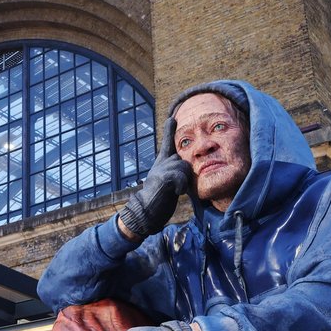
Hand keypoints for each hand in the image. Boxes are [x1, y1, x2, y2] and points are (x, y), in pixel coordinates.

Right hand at [118, 118, 190, 238]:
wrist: (145, 212)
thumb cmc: (158, 199)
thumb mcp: (168, 182)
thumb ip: (175, 172)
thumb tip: (183, 165)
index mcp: (161, 164)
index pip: (167, 145)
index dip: (169, 131)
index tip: (172, 118)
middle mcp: (160, 164)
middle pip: (183, 161)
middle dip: (185, 174)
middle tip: (176, 187)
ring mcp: (160, 169)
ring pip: (184, 167)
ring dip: (184, 181)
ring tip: (175, 191)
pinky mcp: (163, 177)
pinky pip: (181, 176)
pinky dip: (181, 186)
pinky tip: (177, 193)